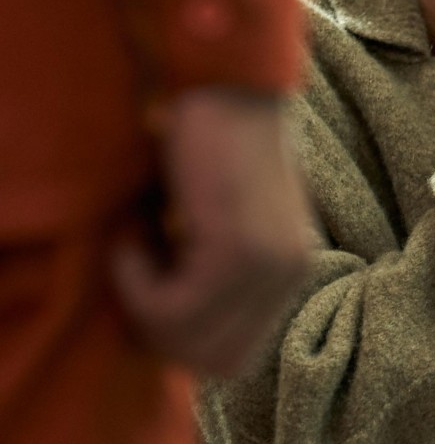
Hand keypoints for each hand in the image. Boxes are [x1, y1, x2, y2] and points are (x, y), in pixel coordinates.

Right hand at [112, 89, 311, 376]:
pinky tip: (133, 230)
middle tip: (137, 270)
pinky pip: (169, 307)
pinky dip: (134, 278)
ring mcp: (269, 265)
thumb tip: (167, 326)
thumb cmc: (210, 135)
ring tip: (135, 240)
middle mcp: (292, 274)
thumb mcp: (220, 215)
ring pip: (188, 343)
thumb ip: (211, 267)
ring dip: (140, 302)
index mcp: (292, 270)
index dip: (181, 338)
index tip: (155, 279)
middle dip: (159, 334)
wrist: (223, 79)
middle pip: (216, 364)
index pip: (236, 356)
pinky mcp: (238, 250)